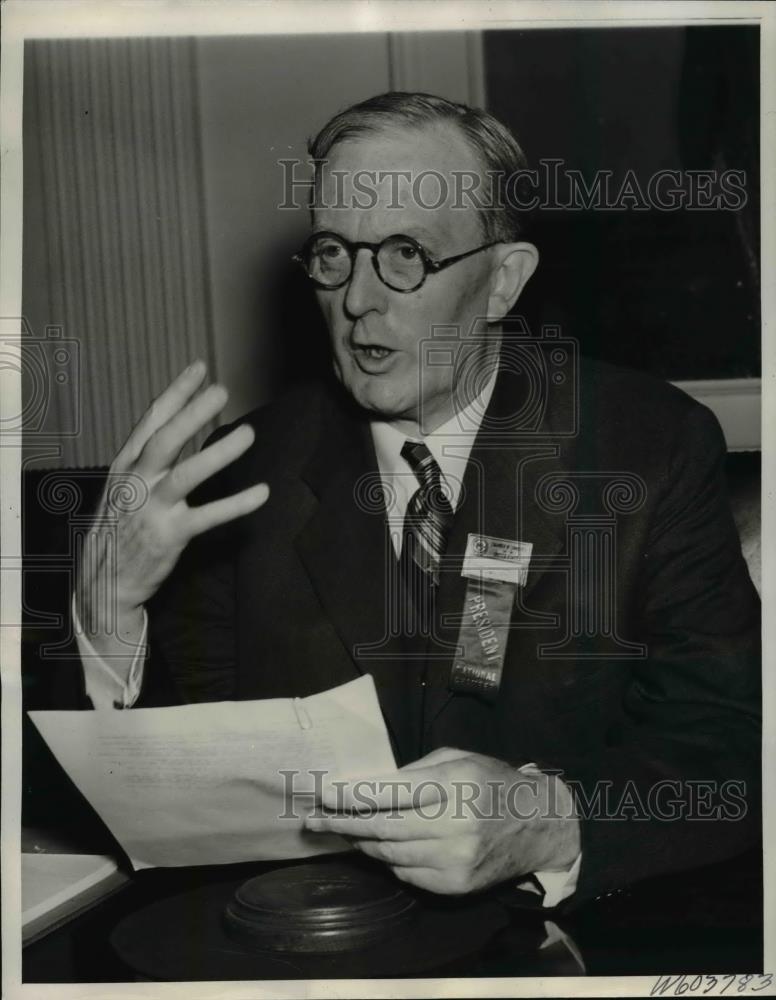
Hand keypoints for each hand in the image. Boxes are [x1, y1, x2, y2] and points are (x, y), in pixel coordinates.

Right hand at [75, 361, 268, 647]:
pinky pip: (208, 517)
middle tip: (222, 391)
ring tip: (249, 434)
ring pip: (186, 474)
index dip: (177, 392)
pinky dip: (236, 504)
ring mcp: (152, 509)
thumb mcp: (125, 486)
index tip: (200, 368)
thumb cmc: (120, 527)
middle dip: (193, 413)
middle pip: (166, 440)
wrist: (103, 581)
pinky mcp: (170, 536)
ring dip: (219, 453)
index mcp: (126, 465)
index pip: (151, 420)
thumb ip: (152, 458)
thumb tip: (182, 425)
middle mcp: (137, 482)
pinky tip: (262, 493)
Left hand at [304, 747, 579, 895]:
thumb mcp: (458, 759)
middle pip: (383, 828)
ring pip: (390, 854)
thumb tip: (369, 786)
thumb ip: (415, 772)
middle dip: (343, 824)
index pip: (391, 792)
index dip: (352, 795)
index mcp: (453, 784)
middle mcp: (454, 825)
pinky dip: (389, 860)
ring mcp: (455, 860)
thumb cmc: (492, 783)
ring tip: (342, 832)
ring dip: (362, 843)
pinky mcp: (456, 885)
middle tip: (314, 821)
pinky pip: (407, 874)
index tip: (323, 795)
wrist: (540, 825)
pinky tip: (380, 848)